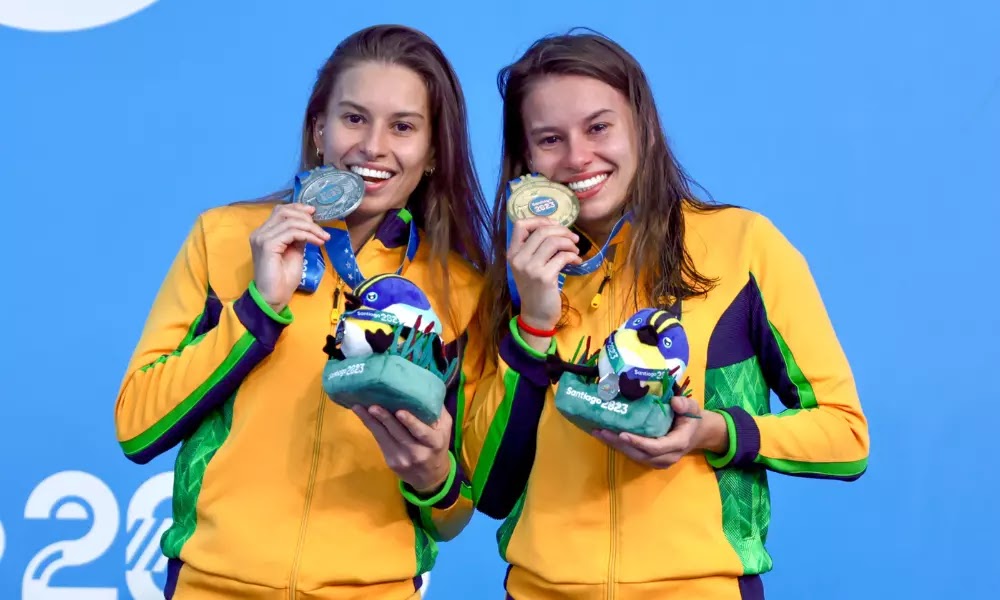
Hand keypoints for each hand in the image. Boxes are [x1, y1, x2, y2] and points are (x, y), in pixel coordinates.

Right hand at [249, 203, 329, 311]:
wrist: (274, 297)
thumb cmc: (283, 279)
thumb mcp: (294, 252)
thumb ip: (298, 237)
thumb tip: (309, 226)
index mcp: (265, 233)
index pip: (280, 211)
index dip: (298, 208)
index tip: (314, 212)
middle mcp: (260, 233)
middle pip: (284, 211)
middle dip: (305, 217)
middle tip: (321, 229)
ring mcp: (262, 238)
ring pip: (290, 221)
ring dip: (311, 227)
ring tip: (323, 237)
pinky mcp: (267, 245)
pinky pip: (291, 232)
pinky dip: (308, 235)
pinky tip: (318, 242)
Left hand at [353, 405, 452, 494]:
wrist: (430, 476)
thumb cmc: (437, 446)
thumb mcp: (445, 429)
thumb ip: (437, 411)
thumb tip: (424, 389)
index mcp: (434, 442)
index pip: (422, 432)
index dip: (410, 422)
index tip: (399, 411)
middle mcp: (418, 452)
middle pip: (399, 433)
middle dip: (384, 419)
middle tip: (372, 405)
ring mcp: (402, 458)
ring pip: (384, 437)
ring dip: (370, 421)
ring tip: (359, 407)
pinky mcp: (390, 461)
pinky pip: (379, 441)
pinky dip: (371, 427)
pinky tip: (363, 415)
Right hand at [507, 217, 581, 345]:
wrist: (536, 314)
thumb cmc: (535, 288)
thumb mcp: (528, 266)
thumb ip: (535, 248)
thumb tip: (556, 227)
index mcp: (512, 253)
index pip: (520, 224)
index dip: (540, 220)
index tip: (555, 226)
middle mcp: (518, 258)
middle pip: (542, 231)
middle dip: (562, 230)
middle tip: (573, 238)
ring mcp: (530, 268)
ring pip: (553, 241)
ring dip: (569, 243)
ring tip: (575, 249)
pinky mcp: (544, 277)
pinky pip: (562, 257)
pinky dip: (573, 256)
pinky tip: (576, 261)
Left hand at [592, 396, 727, 468]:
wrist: (698, 433)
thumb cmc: (692, 419)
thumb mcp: (693, 408)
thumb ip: (685, 405)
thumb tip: (674, 402)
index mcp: (678, 443)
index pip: (655, 447)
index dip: (638, 442)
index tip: (622, 434)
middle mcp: (668, 456)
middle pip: (640, 453)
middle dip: (619, 443)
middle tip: (600, 431)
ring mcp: (660, 461)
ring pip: (635, 456)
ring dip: (616, 446)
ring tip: (598, 433)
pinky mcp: (653, 460)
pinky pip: (635, 455)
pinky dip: (620, 446)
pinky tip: (606, 436)